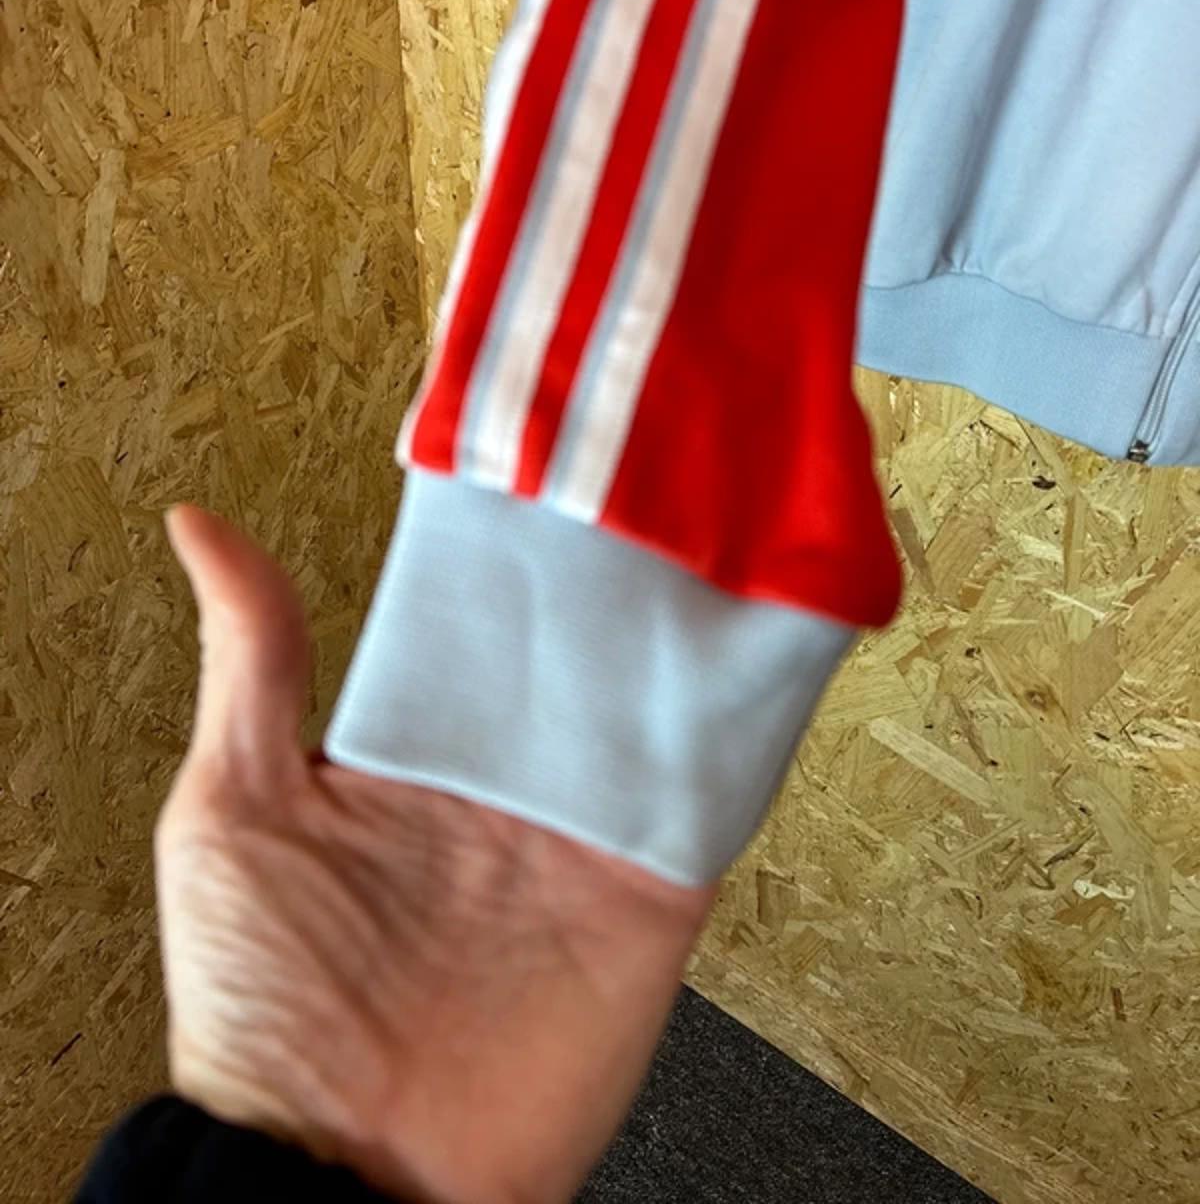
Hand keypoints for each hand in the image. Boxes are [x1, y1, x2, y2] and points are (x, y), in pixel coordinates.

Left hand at [156, 506, 714, 1203]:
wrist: (347, 1177)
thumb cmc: (262, 1008)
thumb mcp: (232, 809)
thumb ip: (252, 668)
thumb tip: (205, 530)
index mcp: (422, 743)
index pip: (487, 618)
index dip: (522, 544)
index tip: (555, 458)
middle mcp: (509, 779)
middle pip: (586, 649)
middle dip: (626, 568)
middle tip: (665, 472)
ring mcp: (584, 834)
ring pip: (658, 705)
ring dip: (694, 635)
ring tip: (732, 536)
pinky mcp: (649, 896)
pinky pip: (710, 796)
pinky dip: (743, 730)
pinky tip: (767, 654)